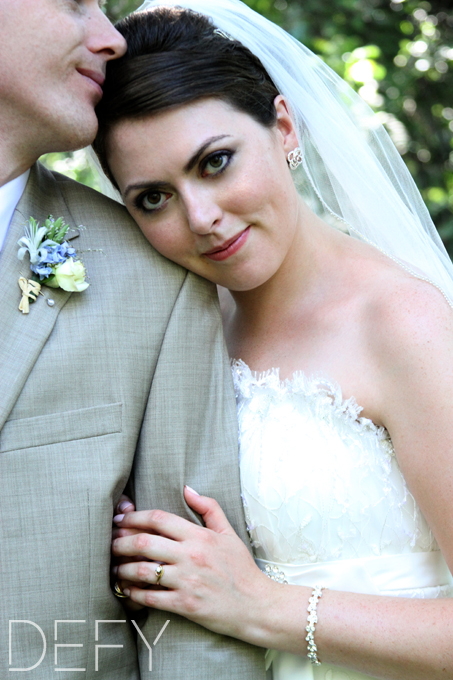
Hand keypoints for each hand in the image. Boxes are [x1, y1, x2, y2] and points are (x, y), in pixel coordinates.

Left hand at [112, 486, 275, 642]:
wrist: (256, 605)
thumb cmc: (241, 568)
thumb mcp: (228, 533)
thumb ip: (209, 508)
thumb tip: (187, 488)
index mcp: (199, 536)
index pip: (159, 518)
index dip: (134, 517)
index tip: (120, 519)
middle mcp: (191, 555)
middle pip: (144, 542)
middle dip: (120, 542)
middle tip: (111, 543)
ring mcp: (187, 580)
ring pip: (142, 570)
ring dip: (123, 568)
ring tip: (115, 568)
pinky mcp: (185, 604)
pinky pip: (150, 597)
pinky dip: (134, 593)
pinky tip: (127, 590)